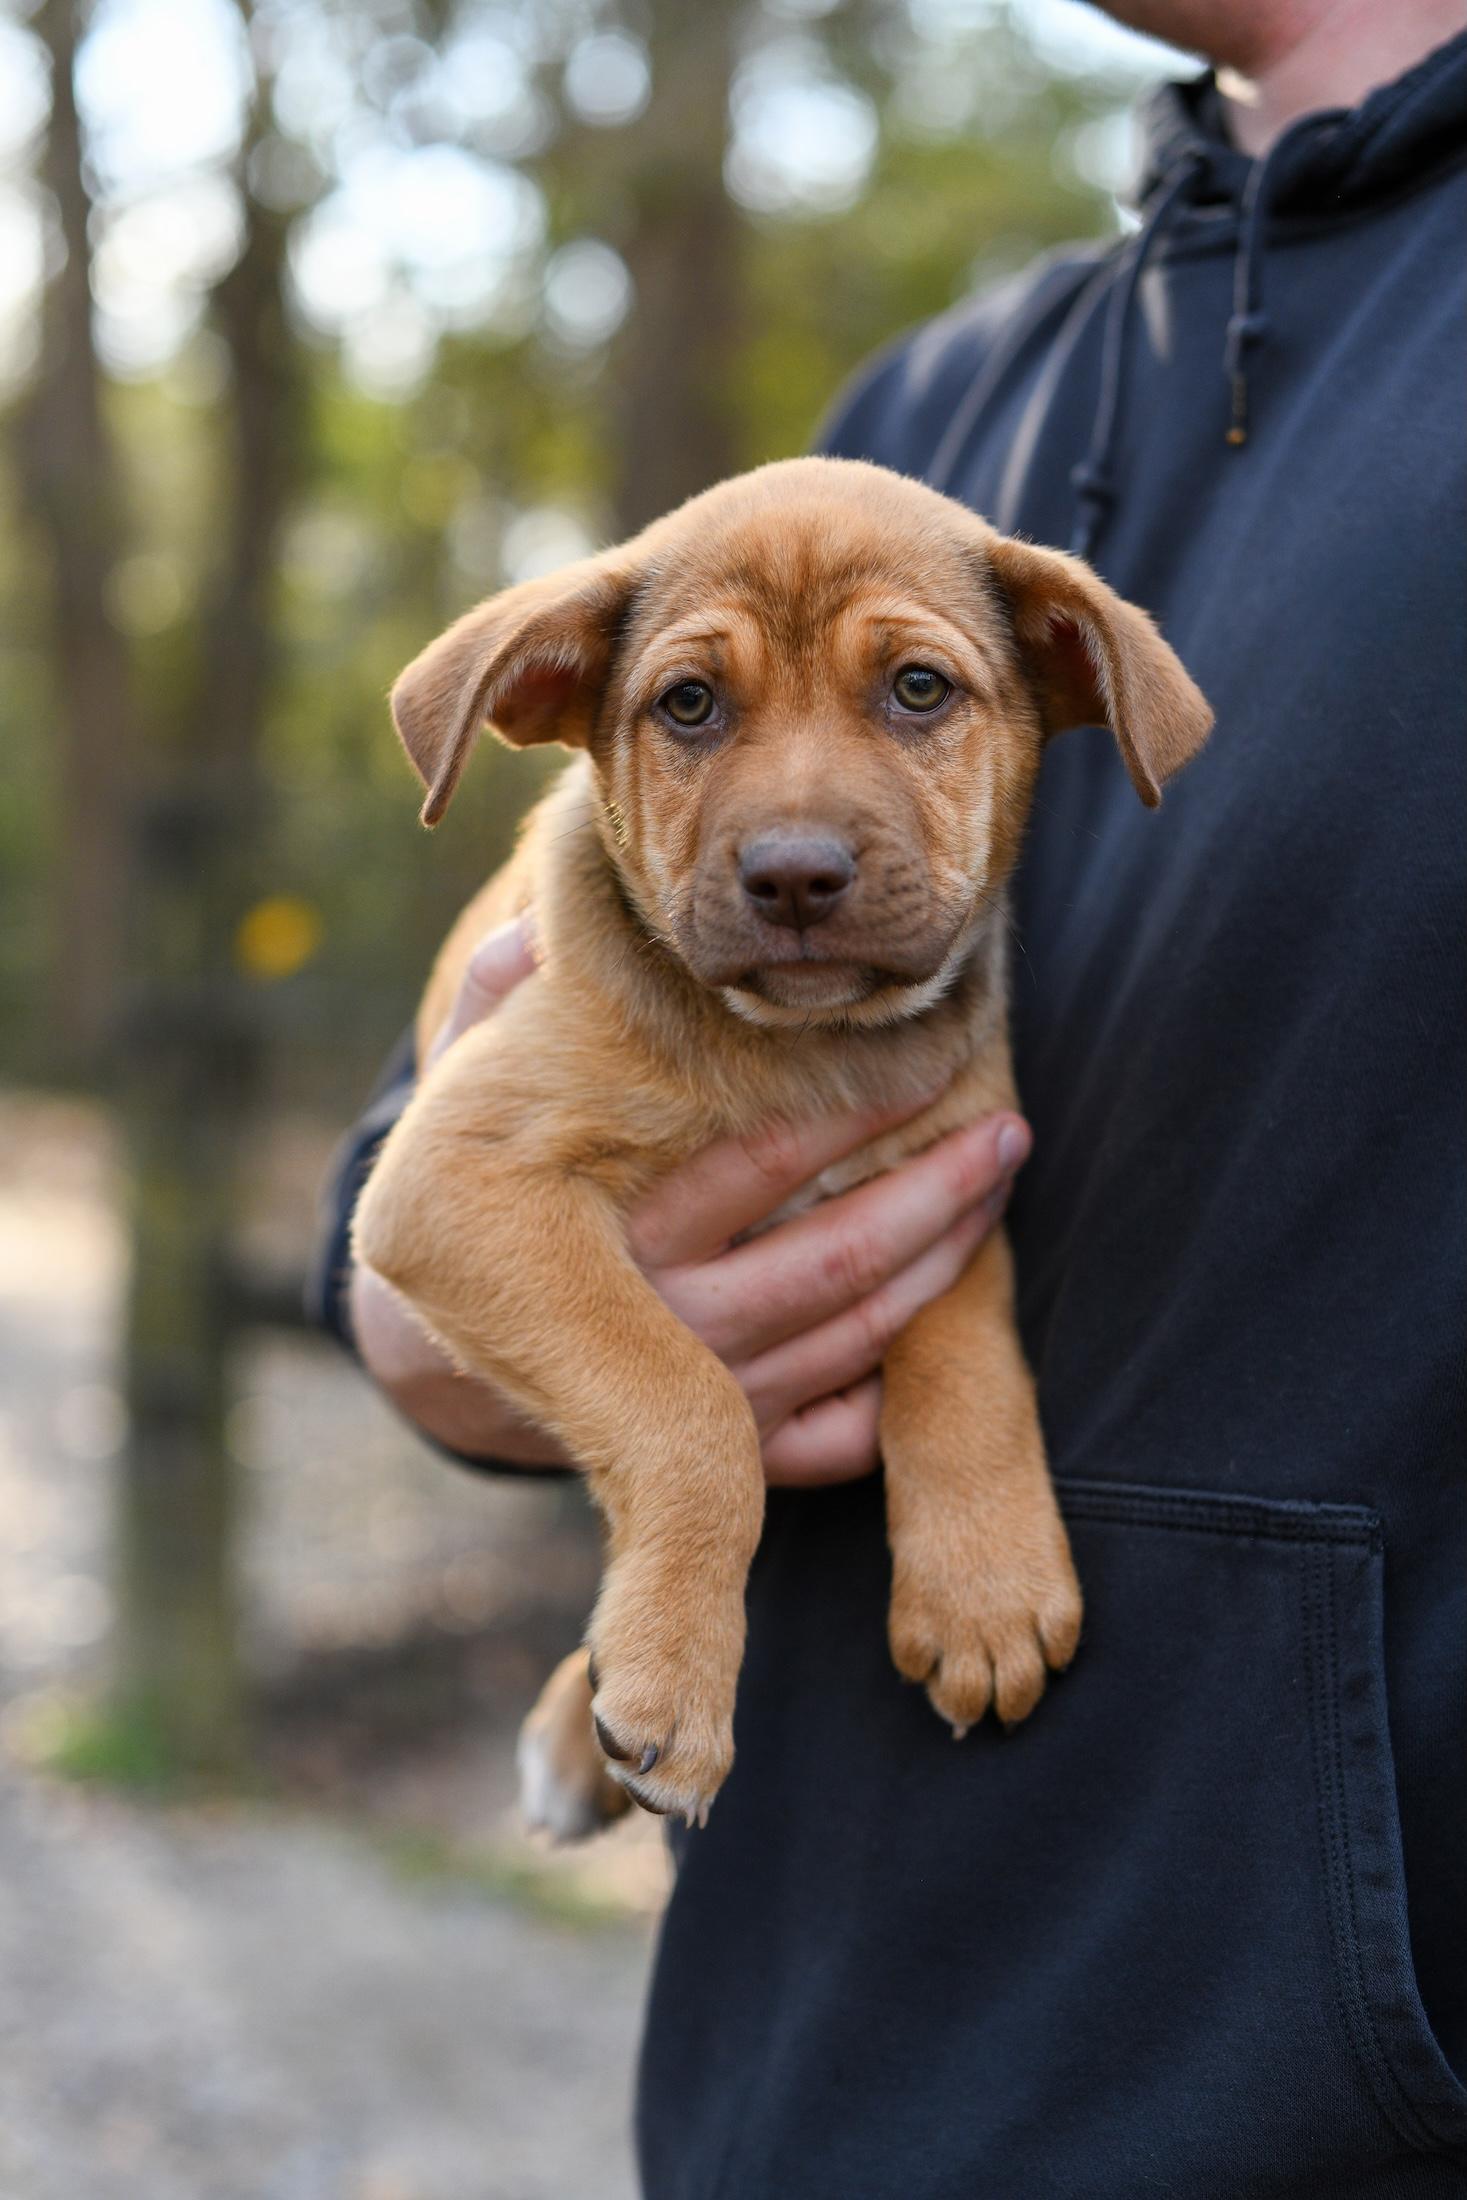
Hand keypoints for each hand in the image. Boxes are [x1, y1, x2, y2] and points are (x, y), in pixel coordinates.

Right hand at [351, 916, 1029, 1485]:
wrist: (457, 1363)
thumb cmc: (491, 1203)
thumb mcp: (470, 1102)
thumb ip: (494, 1012)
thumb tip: (536, 930)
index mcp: (616, 1231)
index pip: (769, 1158)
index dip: (862, 1104)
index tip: (928, 1054)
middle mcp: (671, 1326)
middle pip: (840, 1255)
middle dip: (942, 1189)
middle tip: (1009, 1128)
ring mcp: (712, 1402)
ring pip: (863, 1333)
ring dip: (947, 1259)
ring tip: (997, 1183)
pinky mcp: (736, 1456)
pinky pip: (847, 1435)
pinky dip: (901, 1383)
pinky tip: (949, 1312)